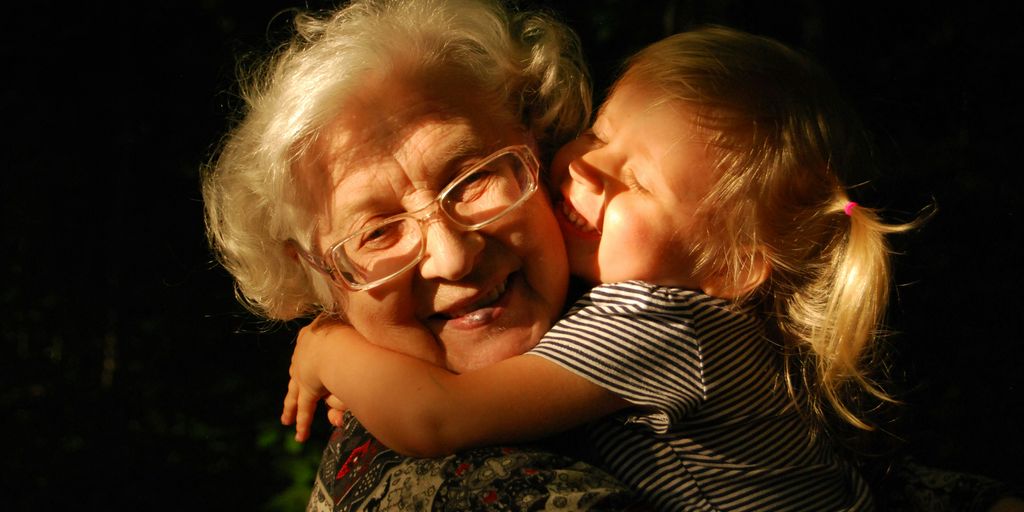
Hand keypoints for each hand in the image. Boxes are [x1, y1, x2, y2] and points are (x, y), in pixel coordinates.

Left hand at [280, 315, 343, 441]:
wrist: (338, 343)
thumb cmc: (351, 328)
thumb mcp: (349, 325)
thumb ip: (352, 332)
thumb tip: (351, 330)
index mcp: (313, 333)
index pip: (310, 349)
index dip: (310, 358)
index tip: (311, 363)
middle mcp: (304, 353)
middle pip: (298, 373)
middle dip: (295, 386)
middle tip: (291, 396)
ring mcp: (303, 372)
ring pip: (296, 393)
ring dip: (291, 407)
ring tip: (287, 420)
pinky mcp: (308, 390)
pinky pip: (306, 409)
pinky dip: (303, 423)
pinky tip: (300, 434)